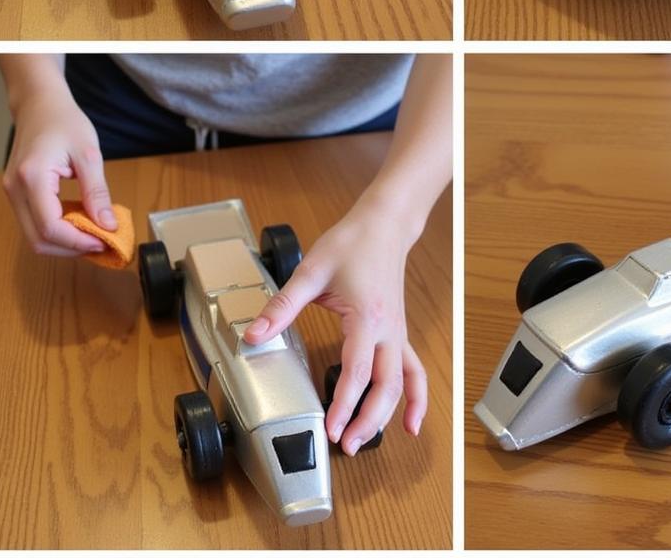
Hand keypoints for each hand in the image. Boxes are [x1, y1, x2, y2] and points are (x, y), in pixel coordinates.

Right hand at [2, 90, 116, 256]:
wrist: (40, 104)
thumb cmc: (65, 122)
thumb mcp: (89, 155)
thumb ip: (97, 192)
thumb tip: (108, 225)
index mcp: (32, 178)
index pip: (51, 227)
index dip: (79, 241)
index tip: (106, 241)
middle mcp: (15, 190)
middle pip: (38, 240)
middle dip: (71, 249)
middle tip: (102, 243)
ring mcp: (13, 193)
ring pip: (34, 236)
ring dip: (64, 243)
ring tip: (94, 235)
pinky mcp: (17, 193)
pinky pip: (34, 223)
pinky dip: (57, 230)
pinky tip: (80, 224)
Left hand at [243, 191, 427, 453]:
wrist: (383, 225)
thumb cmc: (352, 243)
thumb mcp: (311, 271)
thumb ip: (282, 306)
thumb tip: (254, 334)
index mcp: (366, 317)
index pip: (357, 369)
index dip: (345, 402)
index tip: (331, 428)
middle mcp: (388, 329)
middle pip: (386, 385)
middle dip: (368, 420)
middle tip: (346, 446)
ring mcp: (397, 333)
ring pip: (403, 382)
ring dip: (388, 415)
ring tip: (368, 441)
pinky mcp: (397, 332)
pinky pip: (413, 370)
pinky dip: (416, 397)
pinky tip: (411, 421)